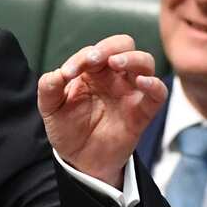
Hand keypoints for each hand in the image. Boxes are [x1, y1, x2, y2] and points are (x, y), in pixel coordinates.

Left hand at [37, 34, 167, 186]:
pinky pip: (158, 93)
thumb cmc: (67, 128)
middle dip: (110, 47)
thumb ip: (49, 88)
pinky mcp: (142, 112)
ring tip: (116, 63)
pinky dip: (155, 85)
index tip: (68, 73)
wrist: (79, 160)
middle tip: (94, 59)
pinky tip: (142, 82)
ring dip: (133, 58)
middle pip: (124, 46)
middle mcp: (114, 77)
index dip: (83, 56)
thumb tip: (58, 72)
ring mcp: (130, 93)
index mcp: (92, 72)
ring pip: (145, 63)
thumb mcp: (50, 108)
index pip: (95, 51)